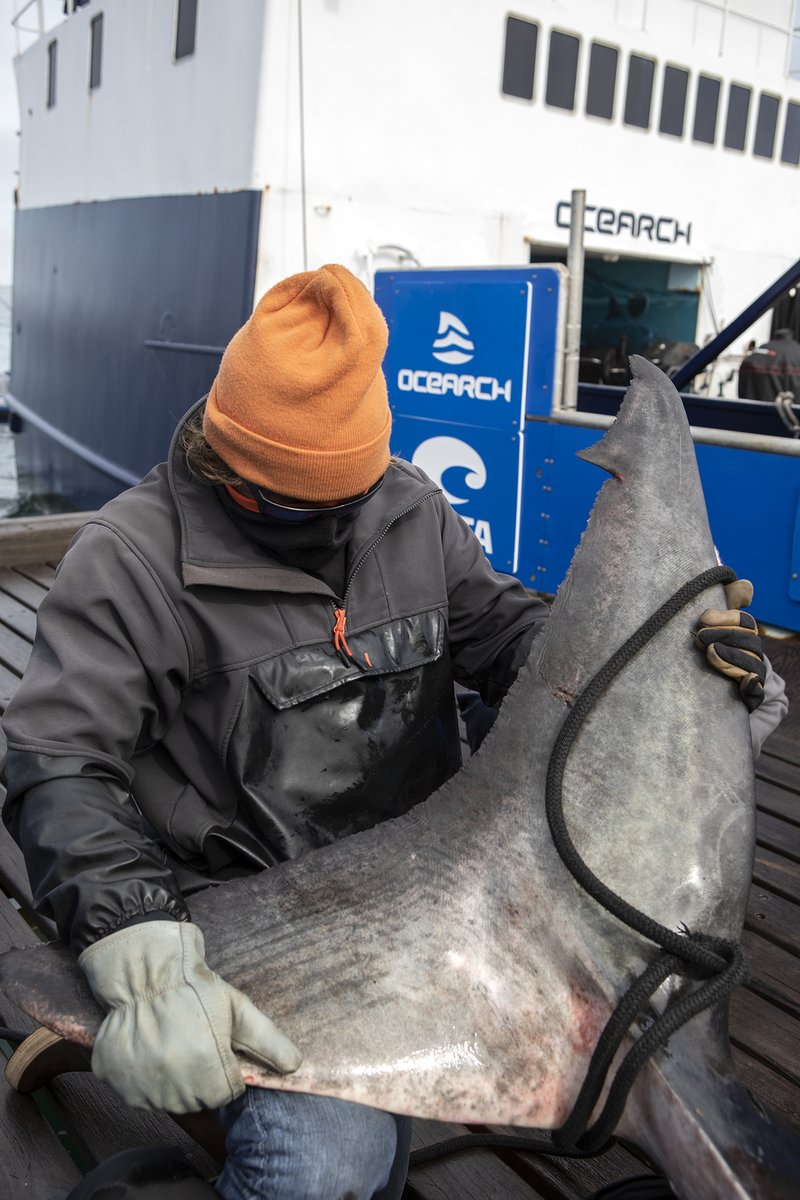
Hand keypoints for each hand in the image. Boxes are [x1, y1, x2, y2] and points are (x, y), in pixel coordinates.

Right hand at [79, 920, 301, 1112]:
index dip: (227, 1069)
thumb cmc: (195, 988)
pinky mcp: (117, 1083)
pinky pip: (139, 1094)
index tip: (217, 1046)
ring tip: (172, 1044)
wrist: (145, 971)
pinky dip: (145, 1079)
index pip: (227, 1092)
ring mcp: (142, 1087)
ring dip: (174, 1081)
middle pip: (199, 1099)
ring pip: (169, 1100)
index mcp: (208, 1068)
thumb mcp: (238, 1009)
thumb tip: (296, 1066)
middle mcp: (174, 1085)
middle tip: (194, 1042)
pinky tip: (150, 1050)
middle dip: (202, 1077)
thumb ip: (269, 1041)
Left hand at [694, 579, 765, 711]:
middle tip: (700, 637)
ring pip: (752, 665)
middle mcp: (753, 656)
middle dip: (723, 636)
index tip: (703, 619)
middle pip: (748, 642)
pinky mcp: (750, 699)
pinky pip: (756, 692)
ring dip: (730, 657)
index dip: (726, 618)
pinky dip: (751, 686)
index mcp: (744, 637)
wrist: (716, 695)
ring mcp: (754, 677)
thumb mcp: (711, 631)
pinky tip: (745, 680)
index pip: (744, 622)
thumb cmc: (706, 657)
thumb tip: (745, 586)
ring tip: (710, 652)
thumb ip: (725, 606)